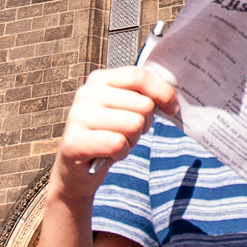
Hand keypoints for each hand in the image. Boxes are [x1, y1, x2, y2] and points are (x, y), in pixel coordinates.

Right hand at [51, 65, 179, 199]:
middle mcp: (86, 93)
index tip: (172, 109)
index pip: (140, 77)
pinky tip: (110, 154)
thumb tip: (172, 98)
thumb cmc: (108, 135)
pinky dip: (121, 153)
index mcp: (100, 79)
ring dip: (132, 140)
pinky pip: (118, 144)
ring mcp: (77, 116)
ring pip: (133, 124)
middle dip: (144, 124)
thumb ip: (143, 96)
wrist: (78, 170)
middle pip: (143, 104)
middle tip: (128, 133)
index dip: (163, 93)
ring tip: (116, 143)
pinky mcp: (74, 142)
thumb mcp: (125, 109)